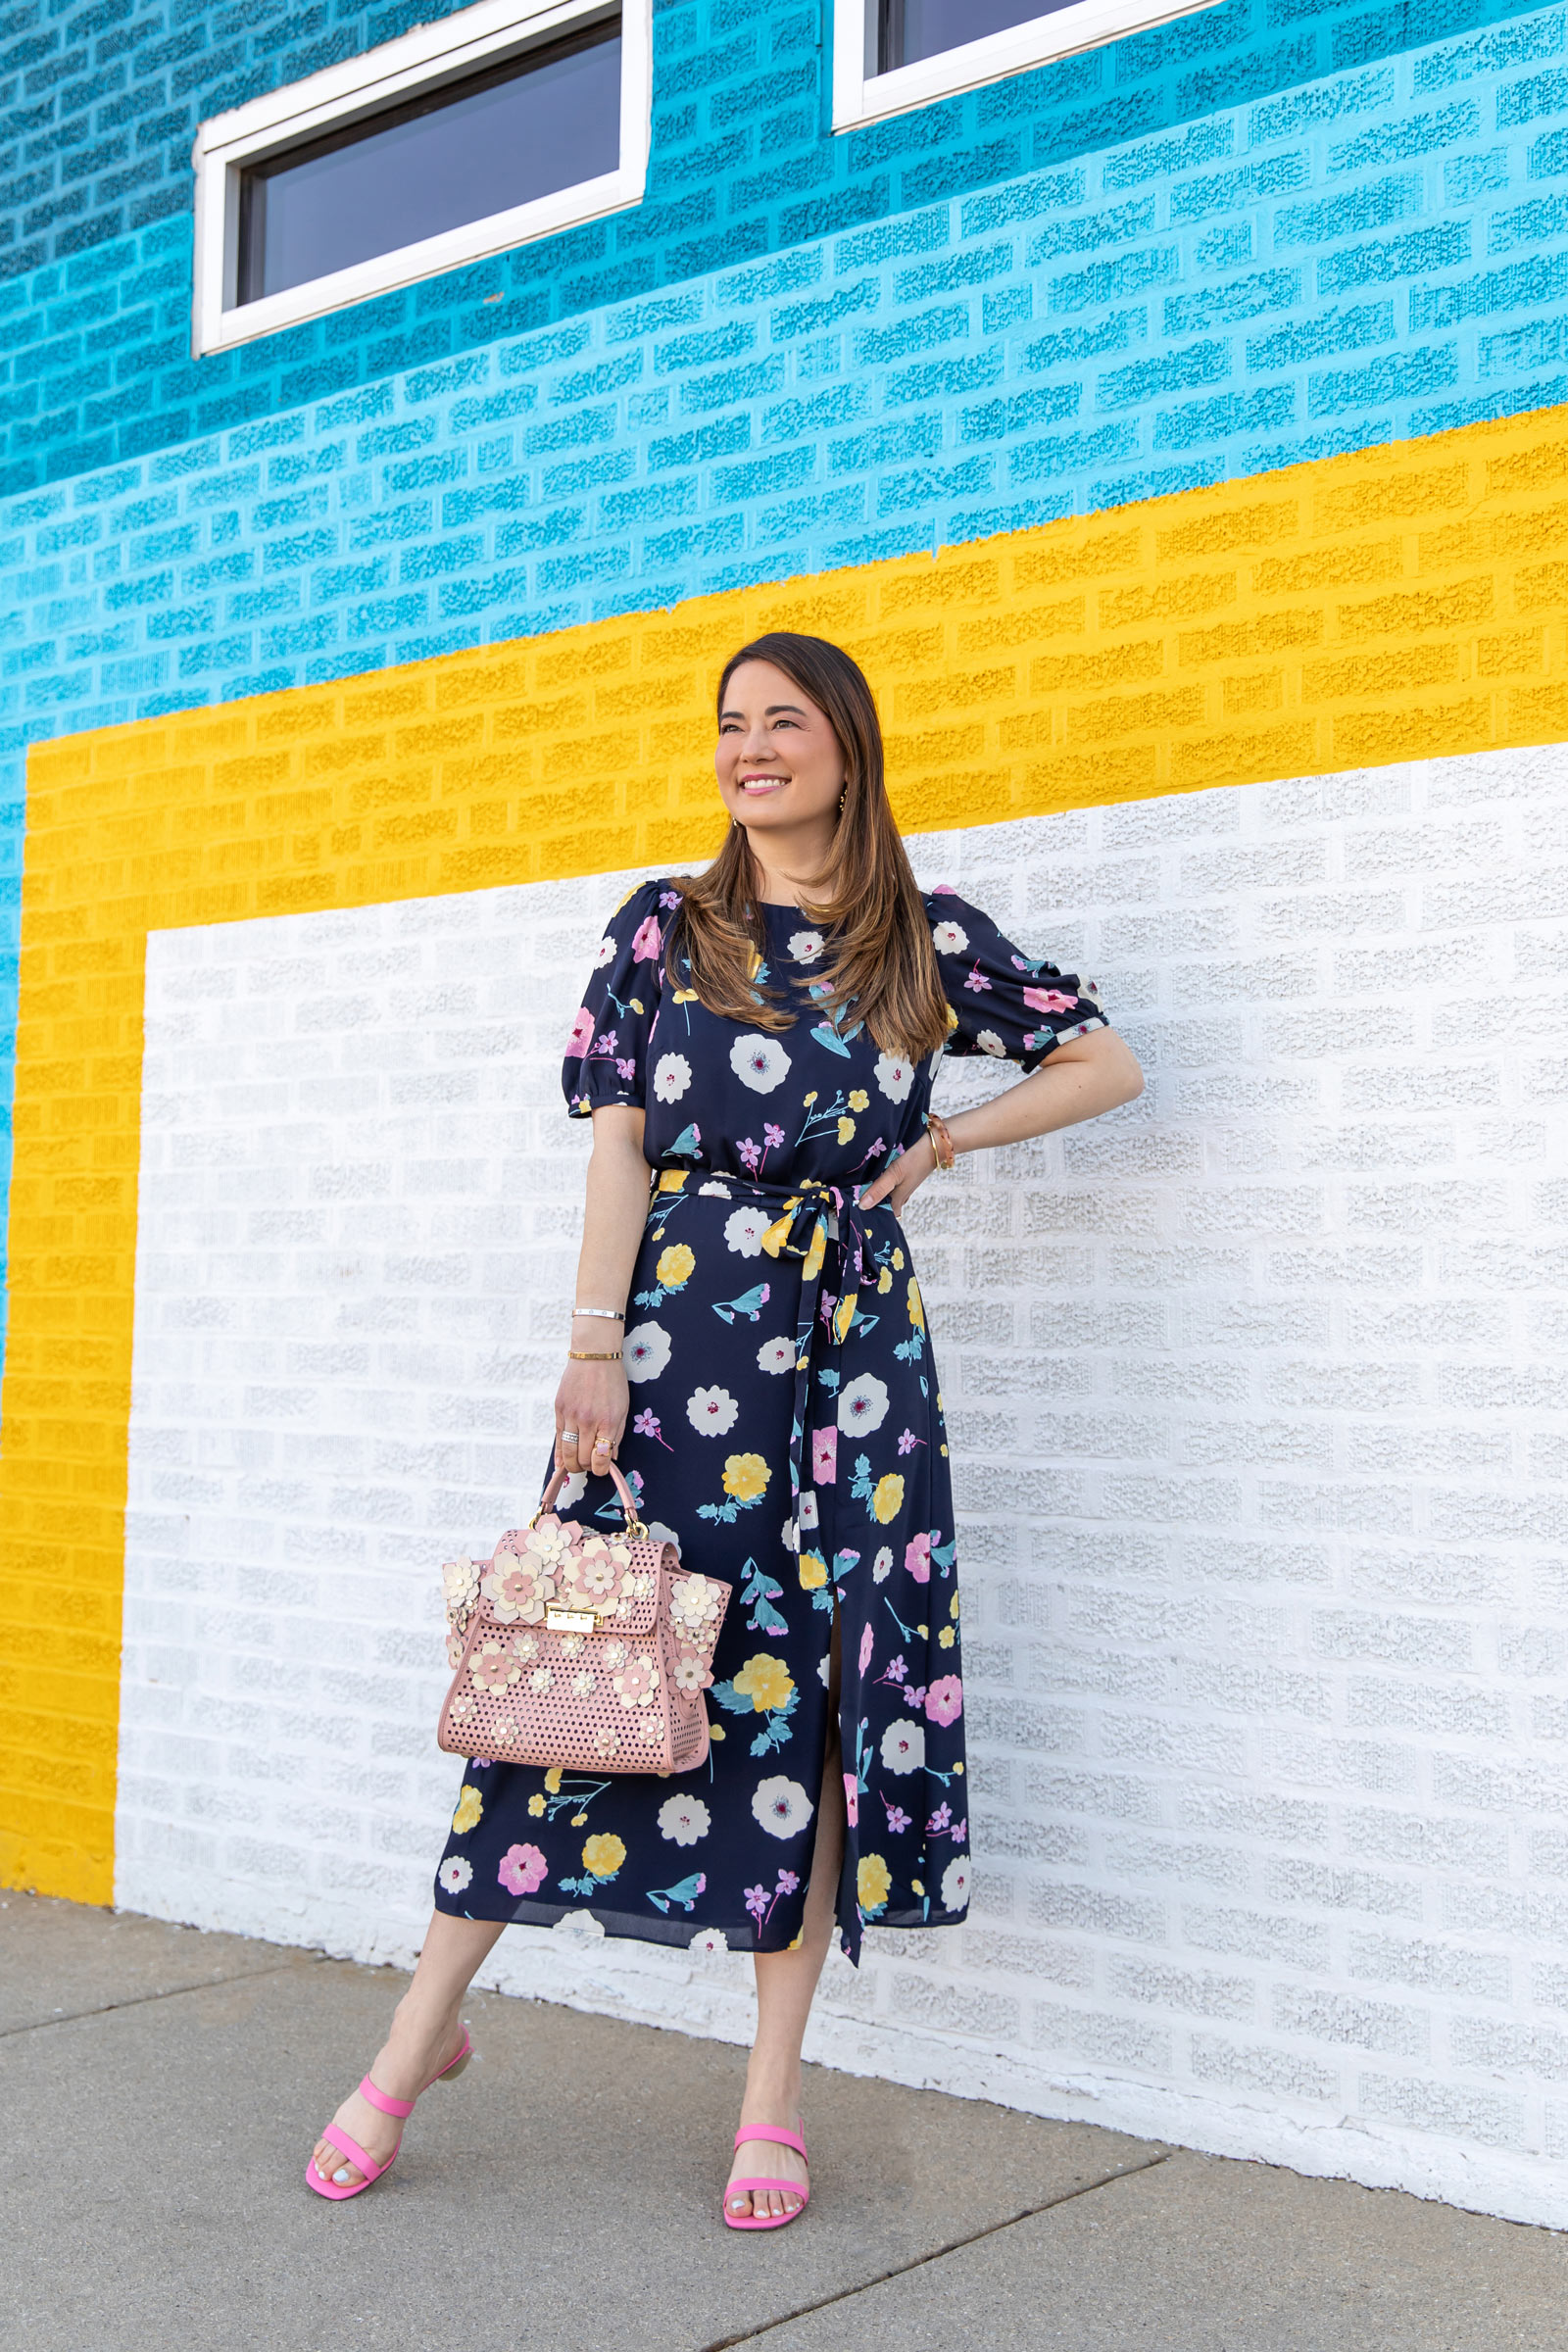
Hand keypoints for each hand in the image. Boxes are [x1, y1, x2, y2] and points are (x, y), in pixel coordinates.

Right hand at [554, 1360, 628, 1479]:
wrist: (594, 1355)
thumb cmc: (612, 1381)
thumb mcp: (623, 1408)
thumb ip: (618, 1434)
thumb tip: (612, 1457)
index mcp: (608, 1421)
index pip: (602, 1458)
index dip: (602, 1469)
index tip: (603, 1468)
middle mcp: (588, 1421)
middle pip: (583, 1458)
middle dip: (587, 1467)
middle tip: (589, 1465)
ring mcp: (572, 1415)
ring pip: (568, 1452)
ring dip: (572, 1464)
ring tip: (576, 1465)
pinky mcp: (559, 1410)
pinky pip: (558, 1438)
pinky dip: (559, 1453)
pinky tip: (560, 1463)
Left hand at [856, 1132, 938, 1216]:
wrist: (935, 1146)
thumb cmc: (915, 1160)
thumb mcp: (894, 1174)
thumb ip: (879, 1189)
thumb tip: (862, 1207)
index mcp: (897, 1201)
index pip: (881, 1216)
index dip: (869, 1214)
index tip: (854, 1209)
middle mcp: (900, 1198)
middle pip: (882, 1206)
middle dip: (869, 1203)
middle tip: (852, 1197)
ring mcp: (903, 1188)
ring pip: (885, 1196)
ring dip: (874, 1192)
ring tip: (857, 1187)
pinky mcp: (903, 1179)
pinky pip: (888, 1186)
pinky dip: (880, 1184)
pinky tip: (872, 1177)